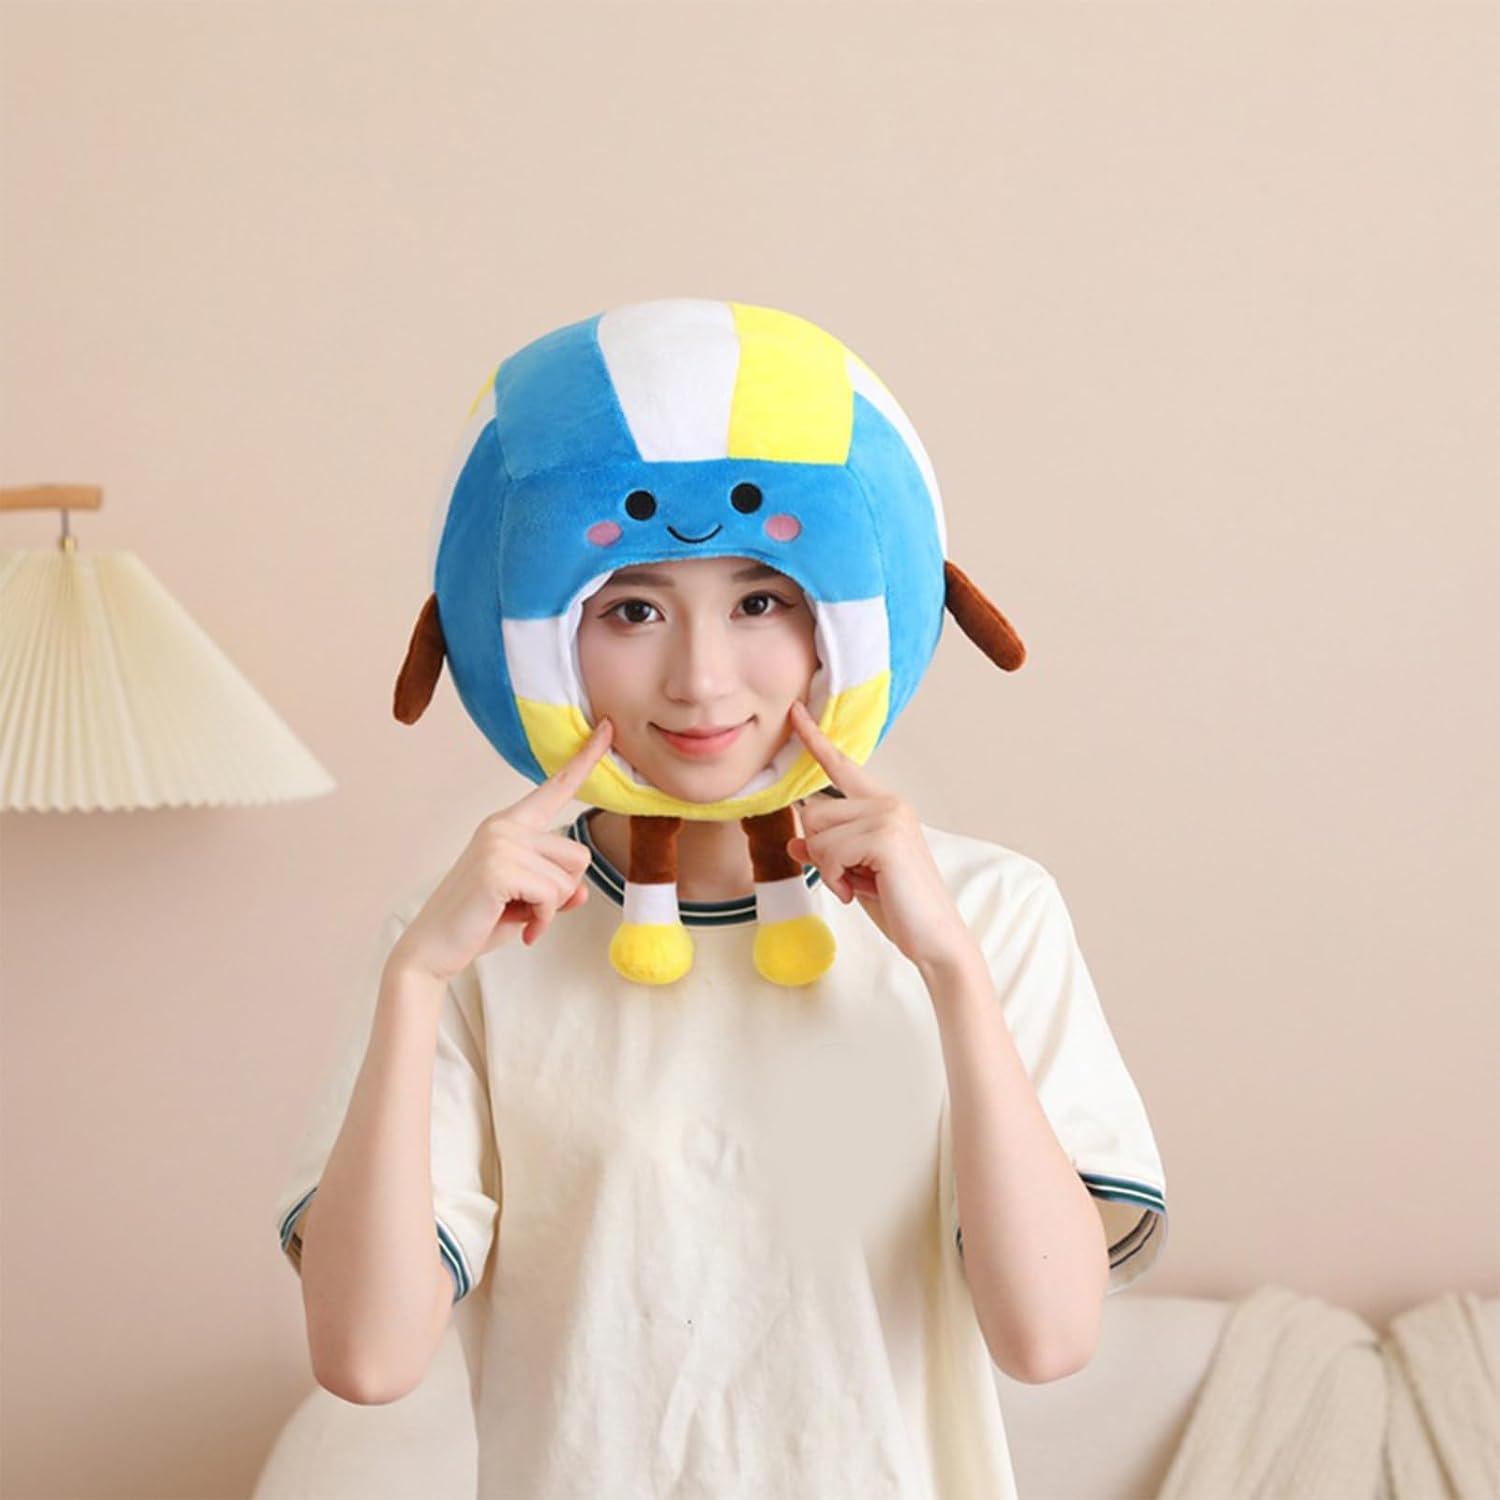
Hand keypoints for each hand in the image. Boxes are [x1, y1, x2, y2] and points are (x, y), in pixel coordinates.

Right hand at [391, 718, 614, 982]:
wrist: (432, 951)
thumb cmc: (477, 923)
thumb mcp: (527, 902)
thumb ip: (556, 890)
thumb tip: (580, 892)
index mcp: (509, 824)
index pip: (555, 787)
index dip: (585, 759)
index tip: (608, 729)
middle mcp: (504, 825)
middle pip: (578, 854)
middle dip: (562, 890)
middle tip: (527, 908)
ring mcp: (500, 843)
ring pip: (569, 878)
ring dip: (551, 908)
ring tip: (519, 916)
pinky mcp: (499, 867)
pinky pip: (553, 895)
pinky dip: (543, 920)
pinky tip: (520, 928)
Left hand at [785, 700, 977, 974]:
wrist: (935, 939)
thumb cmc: (899, 906)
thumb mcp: (854, 873)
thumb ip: (827, 852)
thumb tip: (795, 843)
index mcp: (884, 804)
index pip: (841, 765)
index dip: (814, 738)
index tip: (794, 710)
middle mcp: (889, 802)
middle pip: (813, 812)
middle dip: (820, 852)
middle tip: (850, 877)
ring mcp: (889, 816)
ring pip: (816, 834)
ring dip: (828, 869)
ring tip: (858, 885)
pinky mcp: (885, 837)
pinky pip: (828, 852)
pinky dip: (835, 878)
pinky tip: (857, 890)